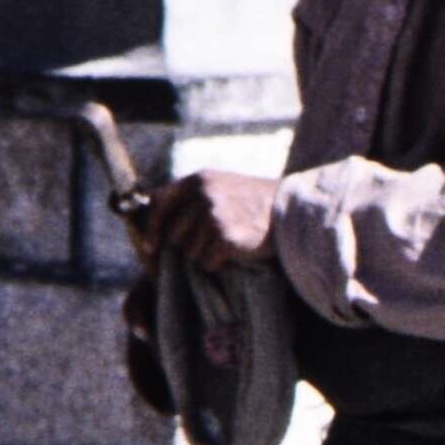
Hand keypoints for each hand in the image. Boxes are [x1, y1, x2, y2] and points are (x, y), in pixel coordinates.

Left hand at [138, 168, 282, 270]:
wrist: (292, 212)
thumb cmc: (257, 205)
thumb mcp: (223, 188)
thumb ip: (194, 199)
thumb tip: (162, 226)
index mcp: (198, 180)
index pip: (160, 203)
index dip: (153, 228)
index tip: (152, 247)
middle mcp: (202, 194)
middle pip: (174, 234)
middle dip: (189, 246)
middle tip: (211, 247)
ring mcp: (213, 215)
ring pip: (190, 251)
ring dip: (206, 255)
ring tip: (229, 245)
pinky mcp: (225, 237)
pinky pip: (207, 262)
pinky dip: (219, 264)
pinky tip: (236, 253)